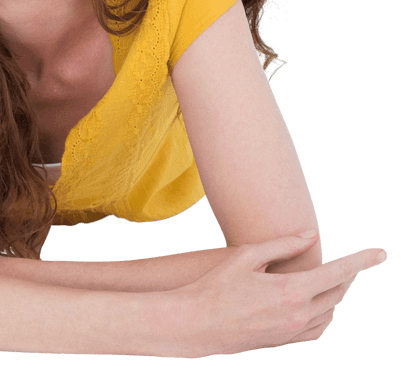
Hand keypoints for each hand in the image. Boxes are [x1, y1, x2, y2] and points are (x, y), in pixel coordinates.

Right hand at [178, 232, 386, 356]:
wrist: (197, 324)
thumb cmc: (216, 285)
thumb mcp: (246, 256)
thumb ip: (283, 245)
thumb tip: (313, 236)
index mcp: (291, 289)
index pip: (339, 272)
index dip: (362, 261)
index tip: (380, 253)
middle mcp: (299, 313)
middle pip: (338, 293)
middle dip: (347, 276)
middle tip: (349, 263)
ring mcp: (294, 331)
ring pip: (331, 312)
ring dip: (335, 295)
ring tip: (329, 280)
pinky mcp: (285, 342)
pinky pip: (319, 330)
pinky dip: (325, 315)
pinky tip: (315, 305)